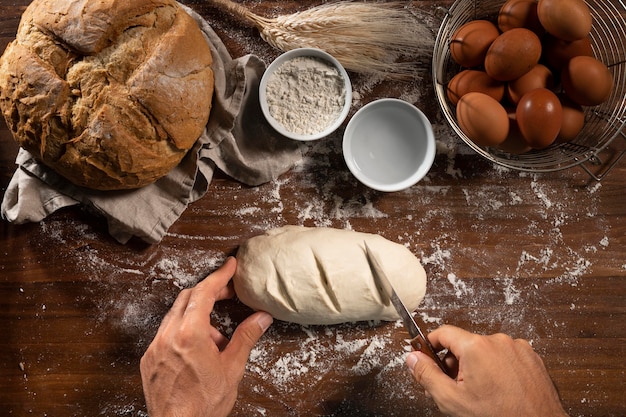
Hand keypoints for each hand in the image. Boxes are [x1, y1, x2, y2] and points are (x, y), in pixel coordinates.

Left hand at [140, 257, 272, 416]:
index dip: (219, 276)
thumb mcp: (232, 368)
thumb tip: (261, 318)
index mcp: (190, 334)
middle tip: (228, 294)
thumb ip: (246, 338)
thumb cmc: (204, 403)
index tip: (230, 266)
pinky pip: (166, 332)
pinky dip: (183, 330)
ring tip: (216, 337)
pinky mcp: (149, 359)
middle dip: (209, 292)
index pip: (204, 292)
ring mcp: (155, 347)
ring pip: (175, 314)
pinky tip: (197, 348)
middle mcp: (168, 335)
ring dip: (197, 314)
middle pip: (187, 298)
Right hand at [405, 325, 567, 416]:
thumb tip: (413, 358)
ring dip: (476, 367)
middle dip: (454, 363)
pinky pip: (505, 357)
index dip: (430, 344)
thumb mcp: (451, 400)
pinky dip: (496, 370)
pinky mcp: (532, 358)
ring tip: (478, 394)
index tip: (424, 353)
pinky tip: (496, 391)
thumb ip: (427, 375)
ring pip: (485, 352)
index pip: (443, 333)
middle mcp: (499, 342)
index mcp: (477, 347)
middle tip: (451, 386)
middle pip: (464, 344)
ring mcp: (518, 349)